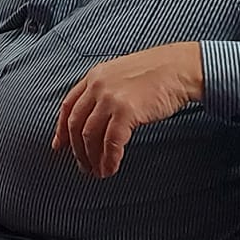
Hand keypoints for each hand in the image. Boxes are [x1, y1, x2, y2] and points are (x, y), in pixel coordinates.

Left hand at [51, 42, 203, 177]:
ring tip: (97, 172)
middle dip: (77, 150)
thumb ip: (105, 90)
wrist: (179, 68)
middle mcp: (97, 86)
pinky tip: (111, 169)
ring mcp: (110, 98)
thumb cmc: (156, 72)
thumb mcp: (121, 74)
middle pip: (76, 124)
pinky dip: (109, 159)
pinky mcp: (126, 111)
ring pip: (91, 136)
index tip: (60, 146)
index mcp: (94, 76)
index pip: (68, 106)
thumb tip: (96, 116)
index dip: (61, 129)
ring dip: (92, 158)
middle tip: (83, 166)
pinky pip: (111, 142)